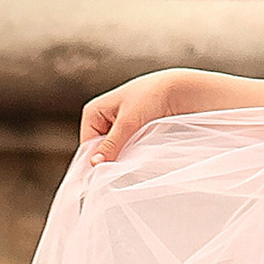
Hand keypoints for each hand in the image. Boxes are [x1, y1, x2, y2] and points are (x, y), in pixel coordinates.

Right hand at [78, 69, 197, 160]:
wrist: (177, 90)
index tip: (109, 174)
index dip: (97, 161)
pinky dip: (131, 153)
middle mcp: (100, 119)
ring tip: (136, 155)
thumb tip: (94, 164)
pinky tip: (140, 153)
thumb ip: (111, 144)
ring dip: (123, 156)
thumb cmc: (150, 98)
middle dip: (111, 158)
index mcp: (92, 113)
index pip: (86, 147)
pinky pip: (124, 148)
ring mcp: (114, 126)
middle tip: (126, 165)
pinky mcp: (128, 131)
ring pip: (112, 151)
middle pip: (99, 150)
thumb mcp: (128, 123)